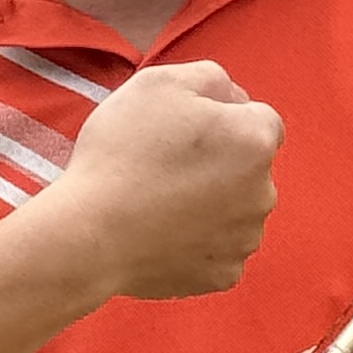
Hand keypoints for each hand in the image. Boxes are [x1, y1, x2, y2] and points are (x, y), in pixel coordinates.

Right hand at [37, 62, 281, 299]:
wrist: (89, 233)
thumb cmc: (122, 152)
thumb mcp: (160, 82)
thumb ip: (210, 78)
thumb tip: (233, 96)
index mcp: (256, 140)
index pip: (256, 118)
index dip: (218, 118)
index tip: (180, 129)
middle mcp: (264, 192)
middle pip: (247, 167)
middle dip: (218, 162)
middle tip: (163, 164)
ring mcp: (245, 239)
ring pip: (234, 209)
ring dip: (209, 202)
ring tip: (157, 199)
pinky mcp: (223, 275)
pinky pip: (217, 248)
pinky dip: (195, 241)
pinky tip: (160, 231)